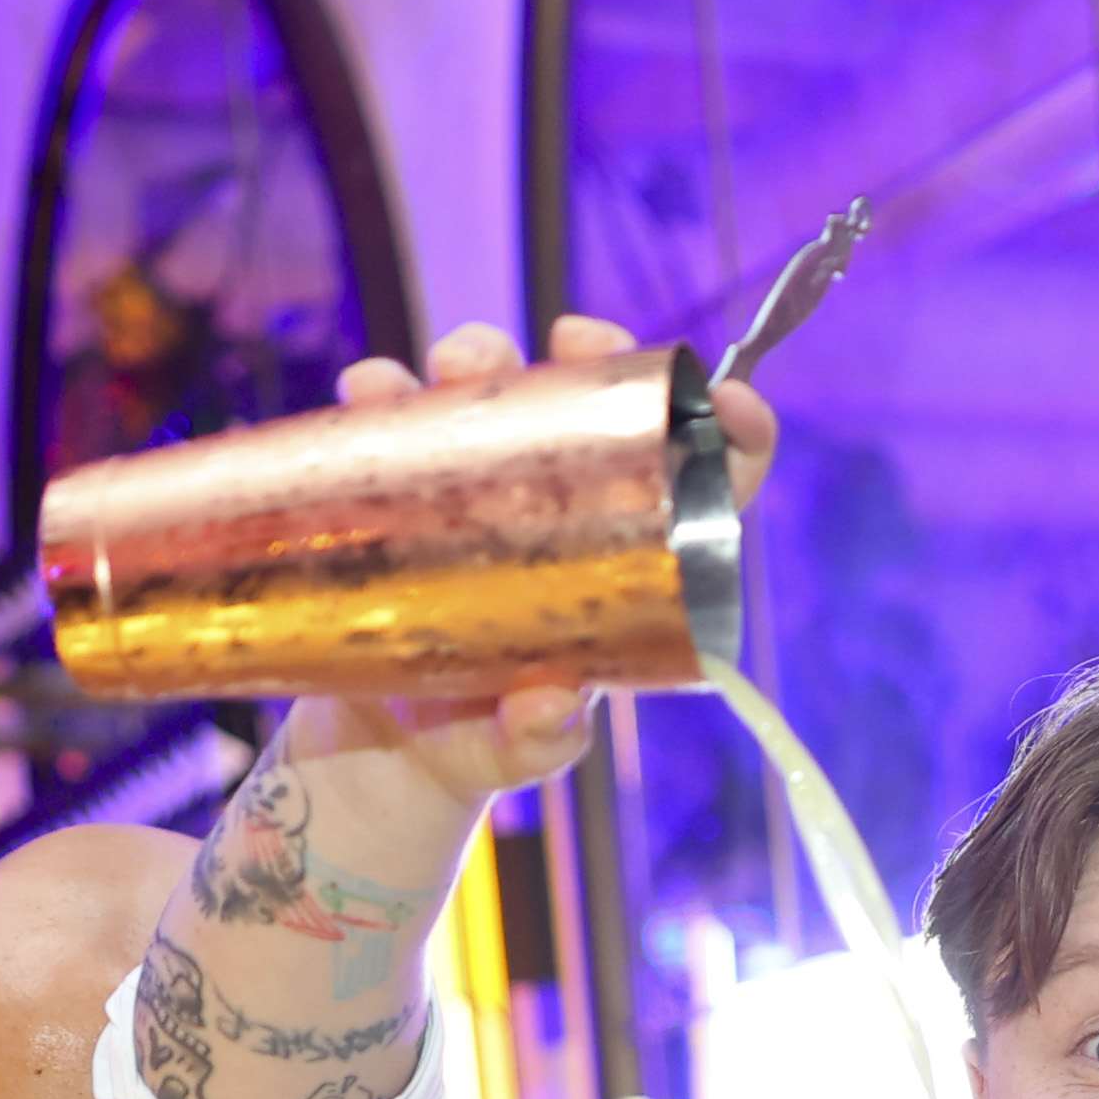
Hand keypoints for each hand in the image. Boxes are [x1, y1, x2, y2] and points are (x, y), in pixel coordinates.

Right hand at [299, 314, 784, 804]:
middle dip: (588, 358)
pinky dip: (383, 395)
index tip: (726, 398)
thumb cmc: (473, 751)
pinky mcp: (408, 492)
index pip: (701, 484)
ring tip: (450, 368)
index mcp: (622, 568)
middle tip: (567, 343)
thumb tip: (545, 707)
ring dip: (479, 358)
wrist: (379, 755)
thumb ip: (535, 741)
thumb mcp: (511, 755)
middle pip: (595, 408)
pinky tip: (369, 390)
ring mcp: (483, 495)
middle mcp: (558, 515)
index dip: (730, 434)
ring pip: (498, 396)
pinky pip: (400, 424)